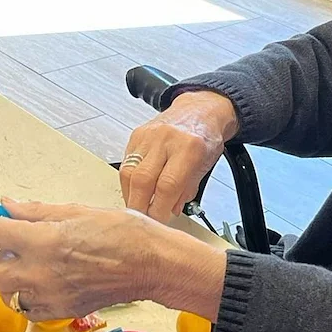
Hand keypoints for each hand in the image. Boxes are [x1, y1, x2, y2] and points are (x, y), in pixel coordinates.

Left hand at [0, 200, 226, 320]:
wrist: (152, 265)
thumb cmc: (123, 233)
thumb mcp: (77, 211)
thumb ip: (36, 211)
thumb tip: (8, 206)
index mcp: (43, 241)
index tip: (1, 223)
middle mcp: (40, 272)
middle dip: (0, 258)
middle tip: (18, 248)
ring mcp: (50, 297)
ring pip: (9, 294)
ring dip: (15, 280)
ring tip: (36, 267)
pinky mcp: (62, 312)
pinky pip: (29, 309)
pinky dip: (31, 298)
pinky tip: (47, 283)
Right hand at [121, 91, 238, 220]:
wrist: (200, 110)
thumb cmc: (205, 137)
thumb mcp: (205, 166)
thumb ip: (186, 190)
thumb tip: (169, 210)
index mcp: (189, 147)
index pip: (167, 186)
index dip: (159, 209)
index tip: (158, 221)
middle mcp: (166, 139)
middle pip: (142, 179)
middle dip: (139, 206)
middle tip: (143, 220)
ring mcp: (148, 136)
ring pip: (128, 172)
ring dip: (130, 195)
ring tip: (138, 206)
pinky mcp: (136, 135)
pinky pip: (126, 163)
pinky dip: (128, 181)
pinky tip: (134, 190)